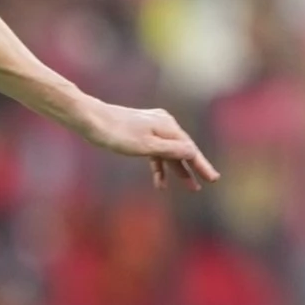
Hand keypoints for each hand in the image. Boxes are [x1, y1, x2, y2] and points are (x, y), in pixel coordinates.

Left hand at [80, 98, 222, 189]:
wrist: (91, 118)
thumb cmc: (117, 133)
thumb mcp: (145, 146)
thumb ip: (169, 150)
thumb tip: (192, 152)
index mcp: (168, 126)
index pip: (190, 149)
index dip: (202, 165)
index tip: (213, 179)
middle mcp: (164, 123)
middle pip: (183, 149)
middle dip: (193, 168)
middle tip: (203, 185)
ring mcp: (152, 126)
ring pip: (170, 151)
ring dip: (177, 169)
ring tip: (188, 186)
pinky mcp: (142, 131)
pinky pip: (156, 150)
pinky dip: (160, 165)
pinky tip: (159, 181)